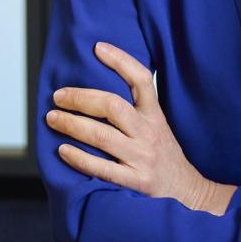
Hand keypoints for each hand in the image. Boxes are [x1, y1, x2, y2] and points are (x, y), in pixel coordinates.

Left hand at [46, 42, 222, 211]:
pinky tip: (63, 150)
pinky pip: (102, 168)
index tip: (98, 47)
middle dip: (80, 98)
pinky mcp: (134, 182)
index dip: (120, 60)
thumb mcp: (158, 126)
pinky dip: (79, 158)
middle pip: (112, 106)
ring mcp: (141, 158)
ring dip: (72, 124)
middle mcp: (148, 133)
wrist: (188, 193)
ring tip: (52, 118)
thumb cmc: (165, 157)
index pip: (141, 80)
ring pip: (102, 136)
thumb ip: (137, 109)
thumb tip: (100, 89)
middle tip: (58, 96)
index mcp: (155, 115)